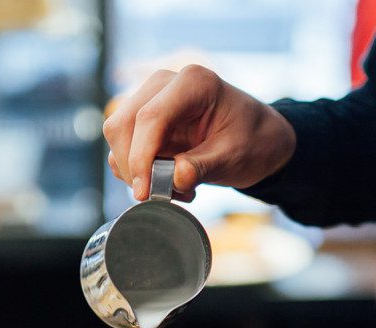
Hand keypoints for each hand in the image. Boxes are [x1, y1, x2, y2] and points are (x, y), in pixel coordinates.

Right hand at [102, 65, 295, 201]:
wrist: (257, 138)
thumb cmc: (252, 141)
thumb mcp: (234, 157)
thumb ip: (203, 167)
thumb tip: (175, 179)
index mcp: (194, 83)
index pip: (150, 117)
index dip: (140, 158)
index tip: (145, 192)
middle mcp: (165, 84)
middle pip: (123, 124)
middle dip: (133, 167)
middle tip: (160, 195)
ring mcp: (151, 99)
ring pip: (118, 136)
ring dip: (136, 171)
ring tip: (174, 187)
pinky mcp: (144, 119)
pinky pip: (124, 147)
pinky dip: (138, 171)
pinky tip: (168, 180)